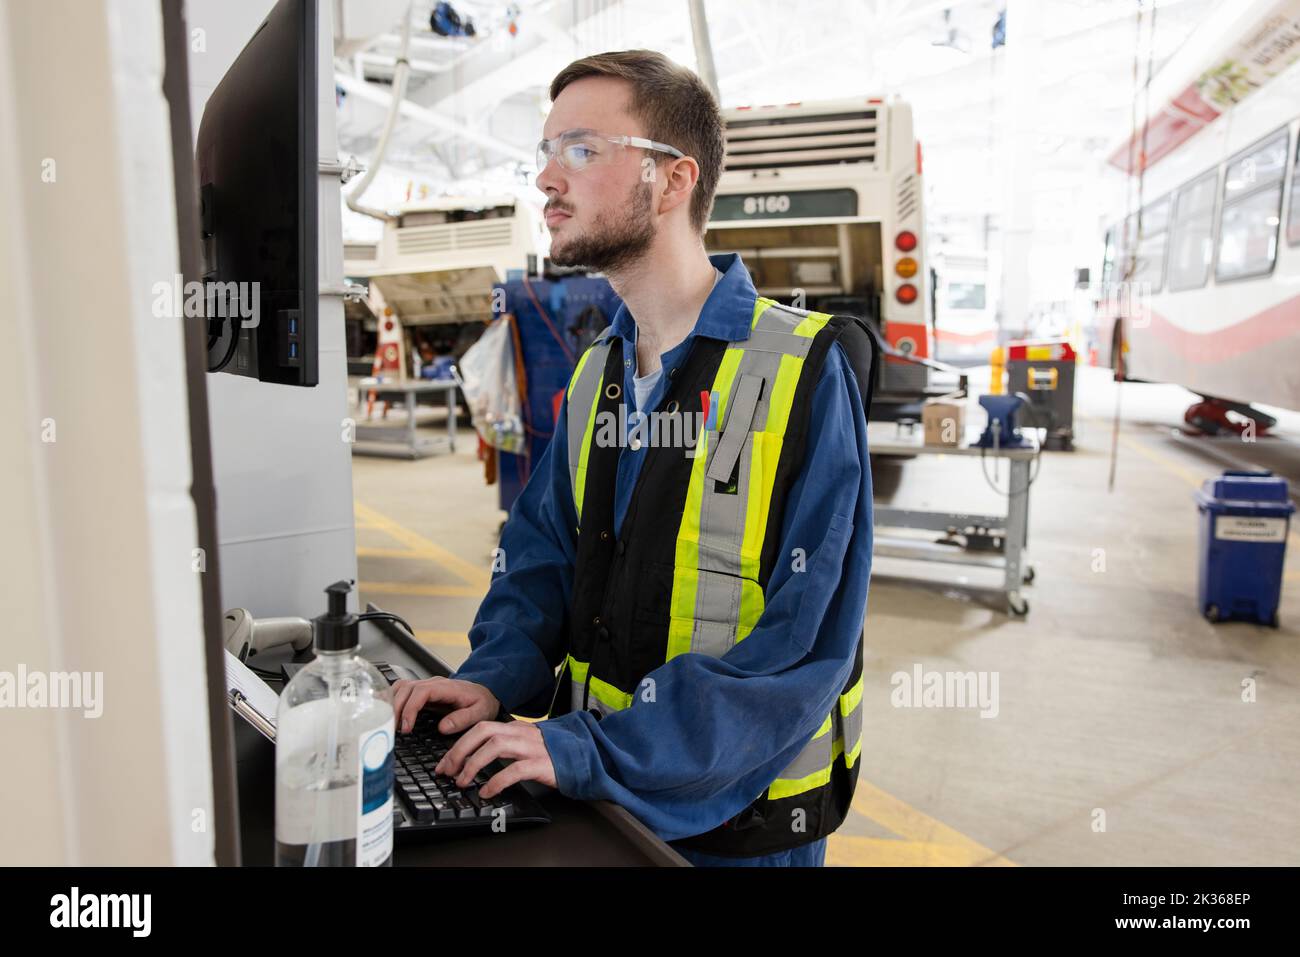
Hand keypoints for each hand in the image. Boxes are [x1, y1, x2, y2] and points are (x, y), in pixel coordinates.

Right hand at [390, 676, 498, 734]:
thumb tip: (443, 727)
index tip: (407, 727)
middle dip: (396, 709)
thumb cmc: (481, 702)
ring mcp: (426, 685)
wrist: (485, 693)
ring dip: (392, 704)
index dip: (410, 709)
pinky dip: (392, 699)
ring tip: (390, 724)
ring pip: (401, 687)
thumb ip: (463, 719)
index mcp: (446, 687)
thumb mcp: (479, 712)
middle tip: (394, 730)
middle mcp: (434, 683)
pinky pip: (402, 690)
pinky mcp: (422, 691)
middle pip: (406, 688)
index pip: (421, 692)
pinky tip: (389, 713)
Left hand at [435, 720, 556, 799]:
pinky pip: (515, 770)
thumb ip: (506, 745)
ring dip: (473, 764)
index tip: (446, 763)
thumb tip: (476, 759)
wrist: (586, 757)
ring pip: (495, 746)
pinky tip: (488, 792)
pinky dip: (497, 781)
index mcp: (515, 728)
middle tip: (447, 771)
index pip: (480, 728)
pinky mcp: (542, 764)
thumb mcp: (527, 744)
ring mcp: (532, 747)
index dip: (459, 744)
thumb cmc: (554, 753)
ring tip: (463, 782)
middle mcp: (521, 733)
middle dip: (459, 750)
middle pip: (482, 731)